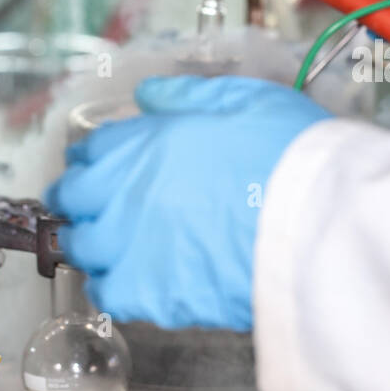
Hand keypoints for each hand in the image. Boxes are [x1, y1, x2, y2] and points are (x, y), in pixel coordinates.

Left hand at [44, 75, 331, 330]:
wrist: (318, 221)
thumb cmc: (290, 155)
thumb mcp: (245, 99)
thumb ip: (187, 95)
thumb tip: (149, 96)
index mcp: (144, 142)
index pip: (90, 151)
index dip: (96, 159)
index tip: (104, 167)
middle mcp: (124, 192)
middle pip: (72, 200)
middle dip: (82, 201)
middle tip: (104, 207)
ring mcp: (131, 246)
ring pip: (83, 250)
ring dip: (95, 245)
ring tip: (121, 247)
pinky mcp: (150, 294)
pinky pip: (109, 295)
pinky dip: (116, 289)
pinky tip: (140, 282)